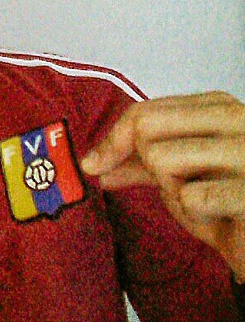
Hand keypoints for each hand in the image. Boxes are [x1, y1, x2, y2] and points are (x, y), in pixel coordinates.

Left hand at [81, 92, 244, 280]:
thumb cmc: (221, 206)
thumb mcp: (176, 175)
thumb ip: (137, 161)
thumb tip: (91, 162)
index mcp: (216, 106)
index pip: (144, 110)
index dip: (113, 140)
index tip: (94, 164)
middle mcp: (235, 118)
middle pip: (146, 127)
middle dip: (144, 163)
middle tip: (172, 185)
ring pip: (161, 158)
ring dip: (172, 190)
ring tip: (201, 199)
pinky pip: (190, 196)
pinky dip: (195, 214)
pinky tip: (218, 216)